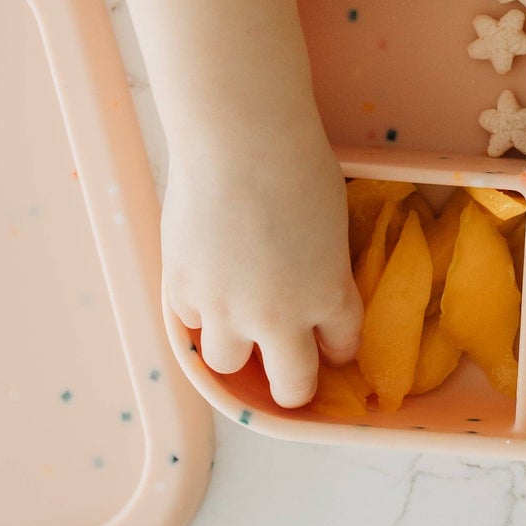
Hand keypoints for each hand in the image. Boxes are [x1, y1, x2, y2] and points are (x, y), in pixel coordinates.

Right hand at [162, 127, 361, 406]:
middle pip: (291, 386)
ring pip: (228, 364)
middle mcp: (280, 317)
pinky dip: (198, 306)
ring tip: (235, 318)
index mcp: (329, 294)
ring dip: (236, 345)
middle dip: (293, 385)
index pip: (342, 346)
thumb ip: (320, 263)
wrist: (240, 140)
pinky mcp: (183, 291)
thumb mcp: (330, 222)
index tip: (331, 341)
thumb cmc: (297, 162)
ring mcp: (226, 310)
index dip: (337, 345)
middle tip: (288, 370)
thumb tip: (306, 278)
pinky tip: (204, 276)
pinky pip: (190, 320)